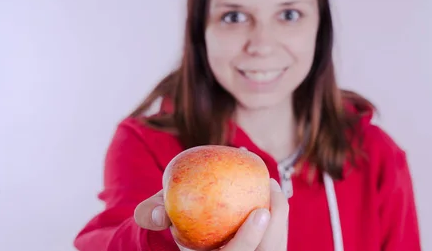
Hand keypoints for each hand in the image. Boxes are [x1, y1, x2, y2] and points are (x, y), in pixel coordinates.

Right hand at [134, 178, 288, 250]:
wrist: (185, 230)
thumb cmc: (172, 217)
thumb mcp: (157, 215)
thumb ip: (152, 213)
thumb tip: (159, 212)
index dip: (249, 240)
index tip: (260, 211)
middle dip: (276, 225)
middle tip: (272, 189)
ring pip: (275, 247)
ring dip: (280, 219)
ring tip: (273, 187)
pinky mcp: (261, 248)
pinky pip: (276, 239)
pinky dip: (279, 218)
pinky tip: (273, 193)